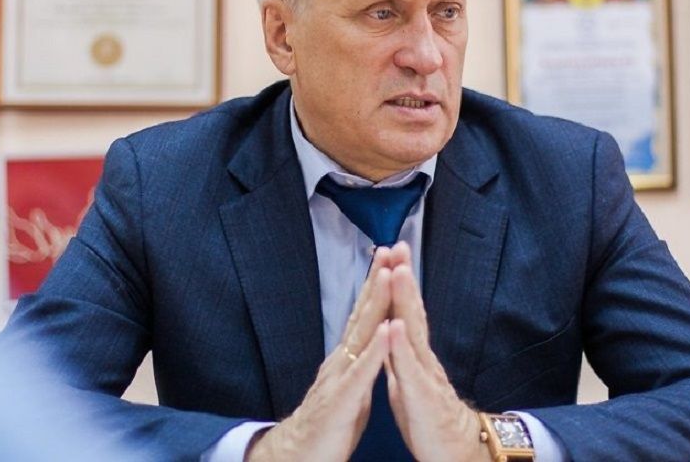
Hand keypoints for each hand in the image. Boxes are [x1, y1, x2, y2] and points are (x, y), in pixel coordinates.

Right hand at [247, 256, 393, 461]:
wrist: (298, 457)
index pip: (364, 314)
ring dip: (375, 303)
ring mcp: (340, 376)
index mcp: (348, 357)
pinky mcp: (341, 399)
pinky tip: (383, 330)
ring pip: (360, 334)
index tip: (391, 256)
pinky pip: (360, 372)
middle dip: (377, 279)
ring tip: (388, 274)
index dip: (377, 285)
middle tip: (390, 248)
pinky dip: (373, 350)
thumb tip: (369, 342)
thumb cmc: (328, 425)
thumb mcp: (350, 386)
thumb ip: (360, 362)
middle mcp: (342, 359)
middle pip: (362, 312)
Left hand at [383, 242, 492, 461]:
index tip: (392, 252)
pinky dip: (401, 346)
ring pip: (413, 332)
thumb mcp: (409, 383)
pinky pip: (410, 369)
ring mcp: (425, 375)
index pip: (406, 311)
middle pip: (412, 311)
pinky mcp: (422, 397)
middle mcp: (423, 359)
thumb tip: (393, 335)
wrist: (455, 454)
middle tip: (399, 246)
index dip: (398, 283)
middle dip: (404, 278)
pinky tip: (395, 325)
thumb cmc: (429, 421)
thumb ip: (401, 358)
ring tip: (396, 272)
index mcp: (415, 356)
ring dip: (404, 300)